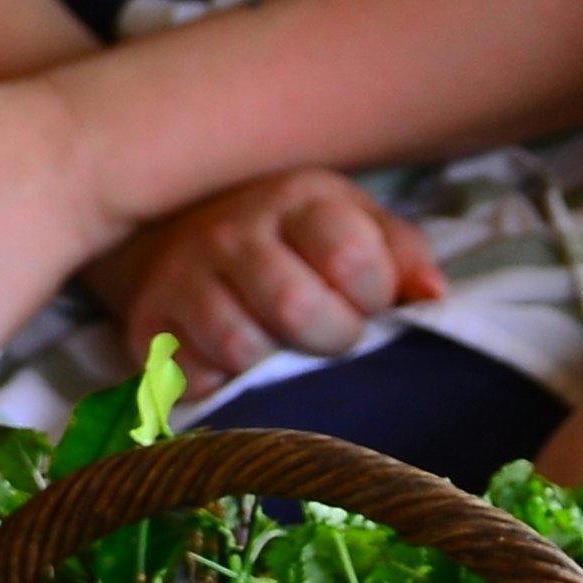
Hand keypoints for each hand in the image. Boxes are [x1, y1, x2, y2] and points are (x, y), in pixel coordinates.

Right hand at [97, 167, 444, 389]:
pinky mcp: (148, 325)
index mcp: (298, 200)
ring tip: (275, 343)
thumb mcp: (349, 222)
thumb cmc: (286, 237)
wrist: (173, 231)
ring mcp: (185, 277)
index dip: (371, 296)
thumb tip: (433, 297)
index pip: (353, 258)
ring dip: (271, 362)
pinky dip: (218, 382)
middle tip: (325, 333)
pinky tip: (225, 359)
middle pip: (299, 307)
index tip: (362, 299)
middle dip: (329, 338)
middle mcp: (235, 231)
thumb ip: (399, 254)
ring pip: (243, 346)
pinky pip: (194, 377)